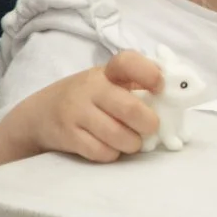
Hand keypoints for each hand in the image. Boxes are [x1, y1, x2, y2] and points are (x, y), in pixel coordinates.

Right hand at [0, 52, 161, 169]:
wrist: (37, 115)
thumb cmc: (88, 99)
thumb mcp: (109, 84)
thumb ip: (138, 86)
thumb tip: (178, 95)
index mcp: (107, 72)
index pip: (128, 62)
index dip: (150, 74)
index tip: (160, 87)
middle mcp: (90, 88)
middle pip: (131, 109)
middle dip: (148, 124)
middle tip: (150, 129)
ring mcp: (75, 111)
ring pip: (119, 135)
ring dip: (131, 143)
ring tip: (129, 140)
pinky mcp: (66, 135)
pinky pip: (101, 151)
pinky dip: (111, 154)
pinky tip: (107, 147)